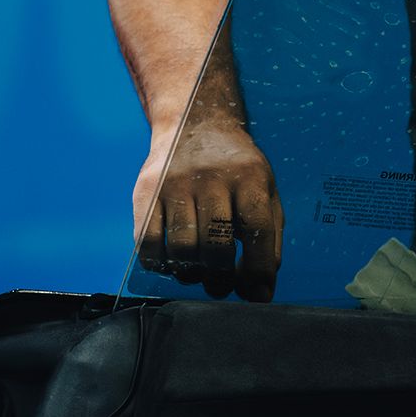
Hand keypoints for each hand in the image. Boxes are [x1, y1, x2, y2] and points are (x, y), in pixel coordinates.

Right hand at [134, 121, 283, 301]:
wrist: (195, 122)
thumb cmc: (237, 168)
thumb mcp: (264, 189)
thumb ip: (270, 236)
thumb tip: (262, 289)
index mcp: (250, 176)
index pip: (257, 230)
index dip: (258, 269)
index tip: (257, 294)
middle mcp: (212, 177)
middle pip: (216, 245)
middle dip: (222, 278)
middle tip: (222, 286)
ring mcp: (175, 183)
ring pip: (183, 249)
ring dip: (193, 274)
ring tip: (200, 274)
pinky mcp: (146, 191)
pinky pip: (147, 243)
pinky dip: (161, 265)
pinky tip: (173, 263)